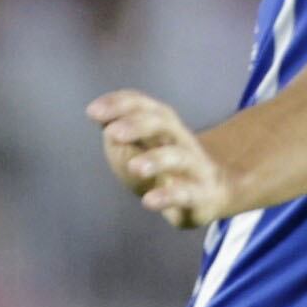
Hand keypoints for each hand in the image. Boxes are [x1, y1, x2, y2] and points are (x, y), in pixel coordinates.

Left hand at [88, 89, 234, 228]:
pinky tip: (149, 201)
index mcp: (163, 125)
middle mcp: (180, 139)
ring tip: (134, 168)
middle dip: (138, 125)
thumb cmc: (165, 170)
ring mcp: (194, 166)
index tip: (93, 111)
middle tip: (113, 133)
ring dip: (156, 159)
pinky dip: (168, 196)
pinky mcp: (201, 195)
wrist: (213, 194)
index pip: (144, 106)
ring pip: (179, 156)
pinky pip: (187, 194)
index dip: (120, 104)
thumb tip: (107, 128)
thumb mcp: (137, 153)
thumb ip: (119, 140)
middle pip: (164, 123)